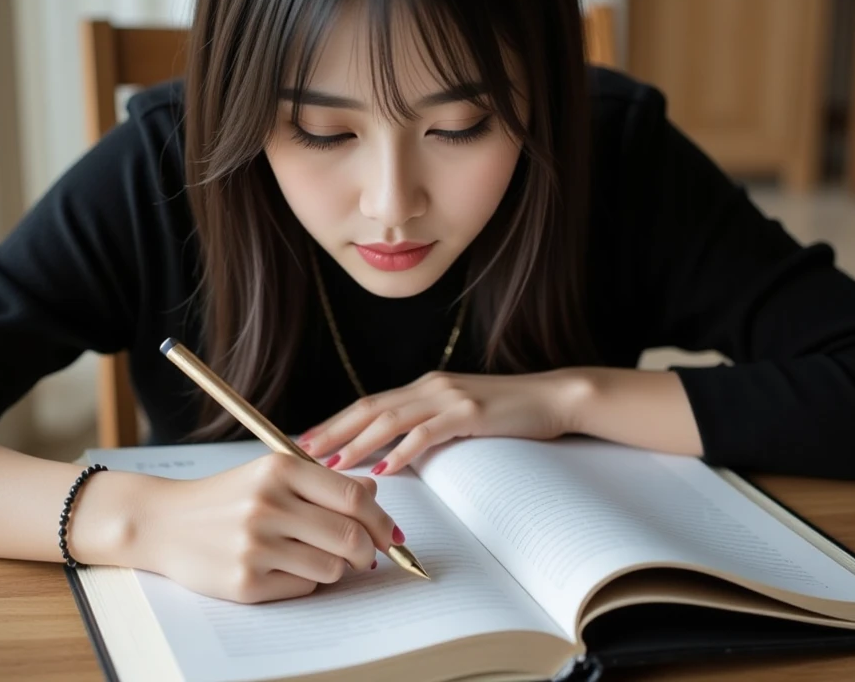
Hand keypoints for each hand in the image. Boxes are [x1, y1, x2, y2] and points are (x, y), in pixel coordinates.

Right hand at [133, 453, 401, 603]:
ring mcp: (255, 545)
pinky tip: (281, 566)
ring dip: (334, 567)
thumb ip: (323, 482)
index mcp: (279, 470)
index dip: (381, 520)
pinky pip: (303, 587)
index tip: (391, 534)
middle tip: (365, 555)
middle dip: (367, 551)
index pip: (353, 497)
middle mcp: (267, 504)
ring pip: (332, 567)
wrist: (163, 522)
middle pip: (350, 536)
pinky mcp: (244, 582)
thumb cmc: (227, 497)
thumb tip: (375, 494)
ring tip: (311, 555)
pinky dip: (304, 580)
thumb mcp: (272, 474)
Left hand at [300, 370, 586, 474]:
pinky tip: (385, 468)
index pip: (369, 403)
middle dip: (334, 431)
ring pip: (391, 418)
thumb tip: (393, 451)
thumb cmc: (506, 411)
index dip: (336, 422)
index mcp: (423, 387)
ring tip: (334, 465)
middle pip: (369, 407)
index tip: (307, 441)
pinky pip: (428, 433)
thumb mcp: (458, 413)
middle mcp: (429, 387)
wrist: (551, 397)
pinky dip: (402, 450)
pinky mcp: (469, 413)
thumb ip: (427, 425)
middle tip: (303, 452)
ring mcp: (448, 397)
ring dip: (358, 443)